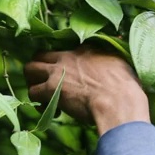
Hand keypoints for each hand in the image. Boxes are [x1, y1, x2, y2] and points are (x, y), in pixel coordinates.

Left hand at [24, 47, 149, 135]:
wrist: (118, 102)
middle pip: (39, 54)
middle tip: (44, 81)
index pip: (64, 50)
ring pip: (29, 69)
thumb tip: (120, 43)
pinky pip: (33, 92)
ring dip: (33, 82)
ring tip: (42, 95)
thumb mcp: (120, 63)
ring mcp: (56, 71)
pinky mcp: (50, 88)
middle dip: (38, 67)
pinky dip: (38, 102)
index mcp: (84, 49)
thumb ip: (111, 58)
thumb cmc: (125, 87)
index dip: (63, 63)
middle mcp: (66, 56)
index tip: (68, 76)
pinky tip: (50, 110)